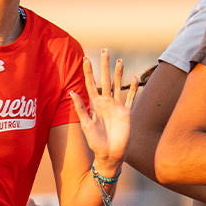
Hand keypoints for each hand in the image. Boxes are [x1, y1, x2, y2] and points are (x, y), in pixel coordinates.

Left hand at [72, 50, 137, 170]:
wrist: (110, 154)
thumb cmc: (95, 142)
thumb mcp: (86, 125)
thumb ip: (80, 108)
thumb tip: (71, 92)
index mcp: (94, 104)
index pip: (91, 84)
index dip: (88, 72)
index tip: (85, 58)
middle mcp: (106, 103)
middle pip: (106, 80)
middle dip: (105, 66)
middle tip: (104, 51)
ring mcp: (117, 107)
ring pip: (118, 86)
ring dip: (119, 74)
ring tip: (119, 61)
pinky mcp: (127, 113)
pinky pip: (130, 97)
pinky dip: (133, 88)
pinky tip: (134, 78)